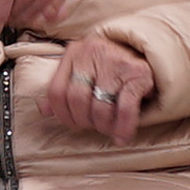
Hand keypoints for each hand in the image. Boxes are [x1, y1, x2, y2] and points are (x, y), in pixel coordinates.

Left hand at [38, 34, 157, 142]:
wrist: (145, 52)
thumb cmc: (109, 66)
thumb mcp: (82, 70)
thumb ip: (63, 88)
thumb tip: (44, 111)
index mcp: (74, 52)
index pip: (56, 90)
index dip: (62, 115)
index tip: (72, 125)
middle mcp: (92, 52)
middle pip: (76, 100)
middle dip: (84, 121)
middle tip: (92, 127)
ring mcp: (116, 61)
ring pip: (99, 107)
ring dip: (103, 126)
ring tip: (108, 129)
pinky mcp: (138, 73)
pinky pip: (125, 109)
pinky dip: (122, 128)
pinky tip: (122, 137)